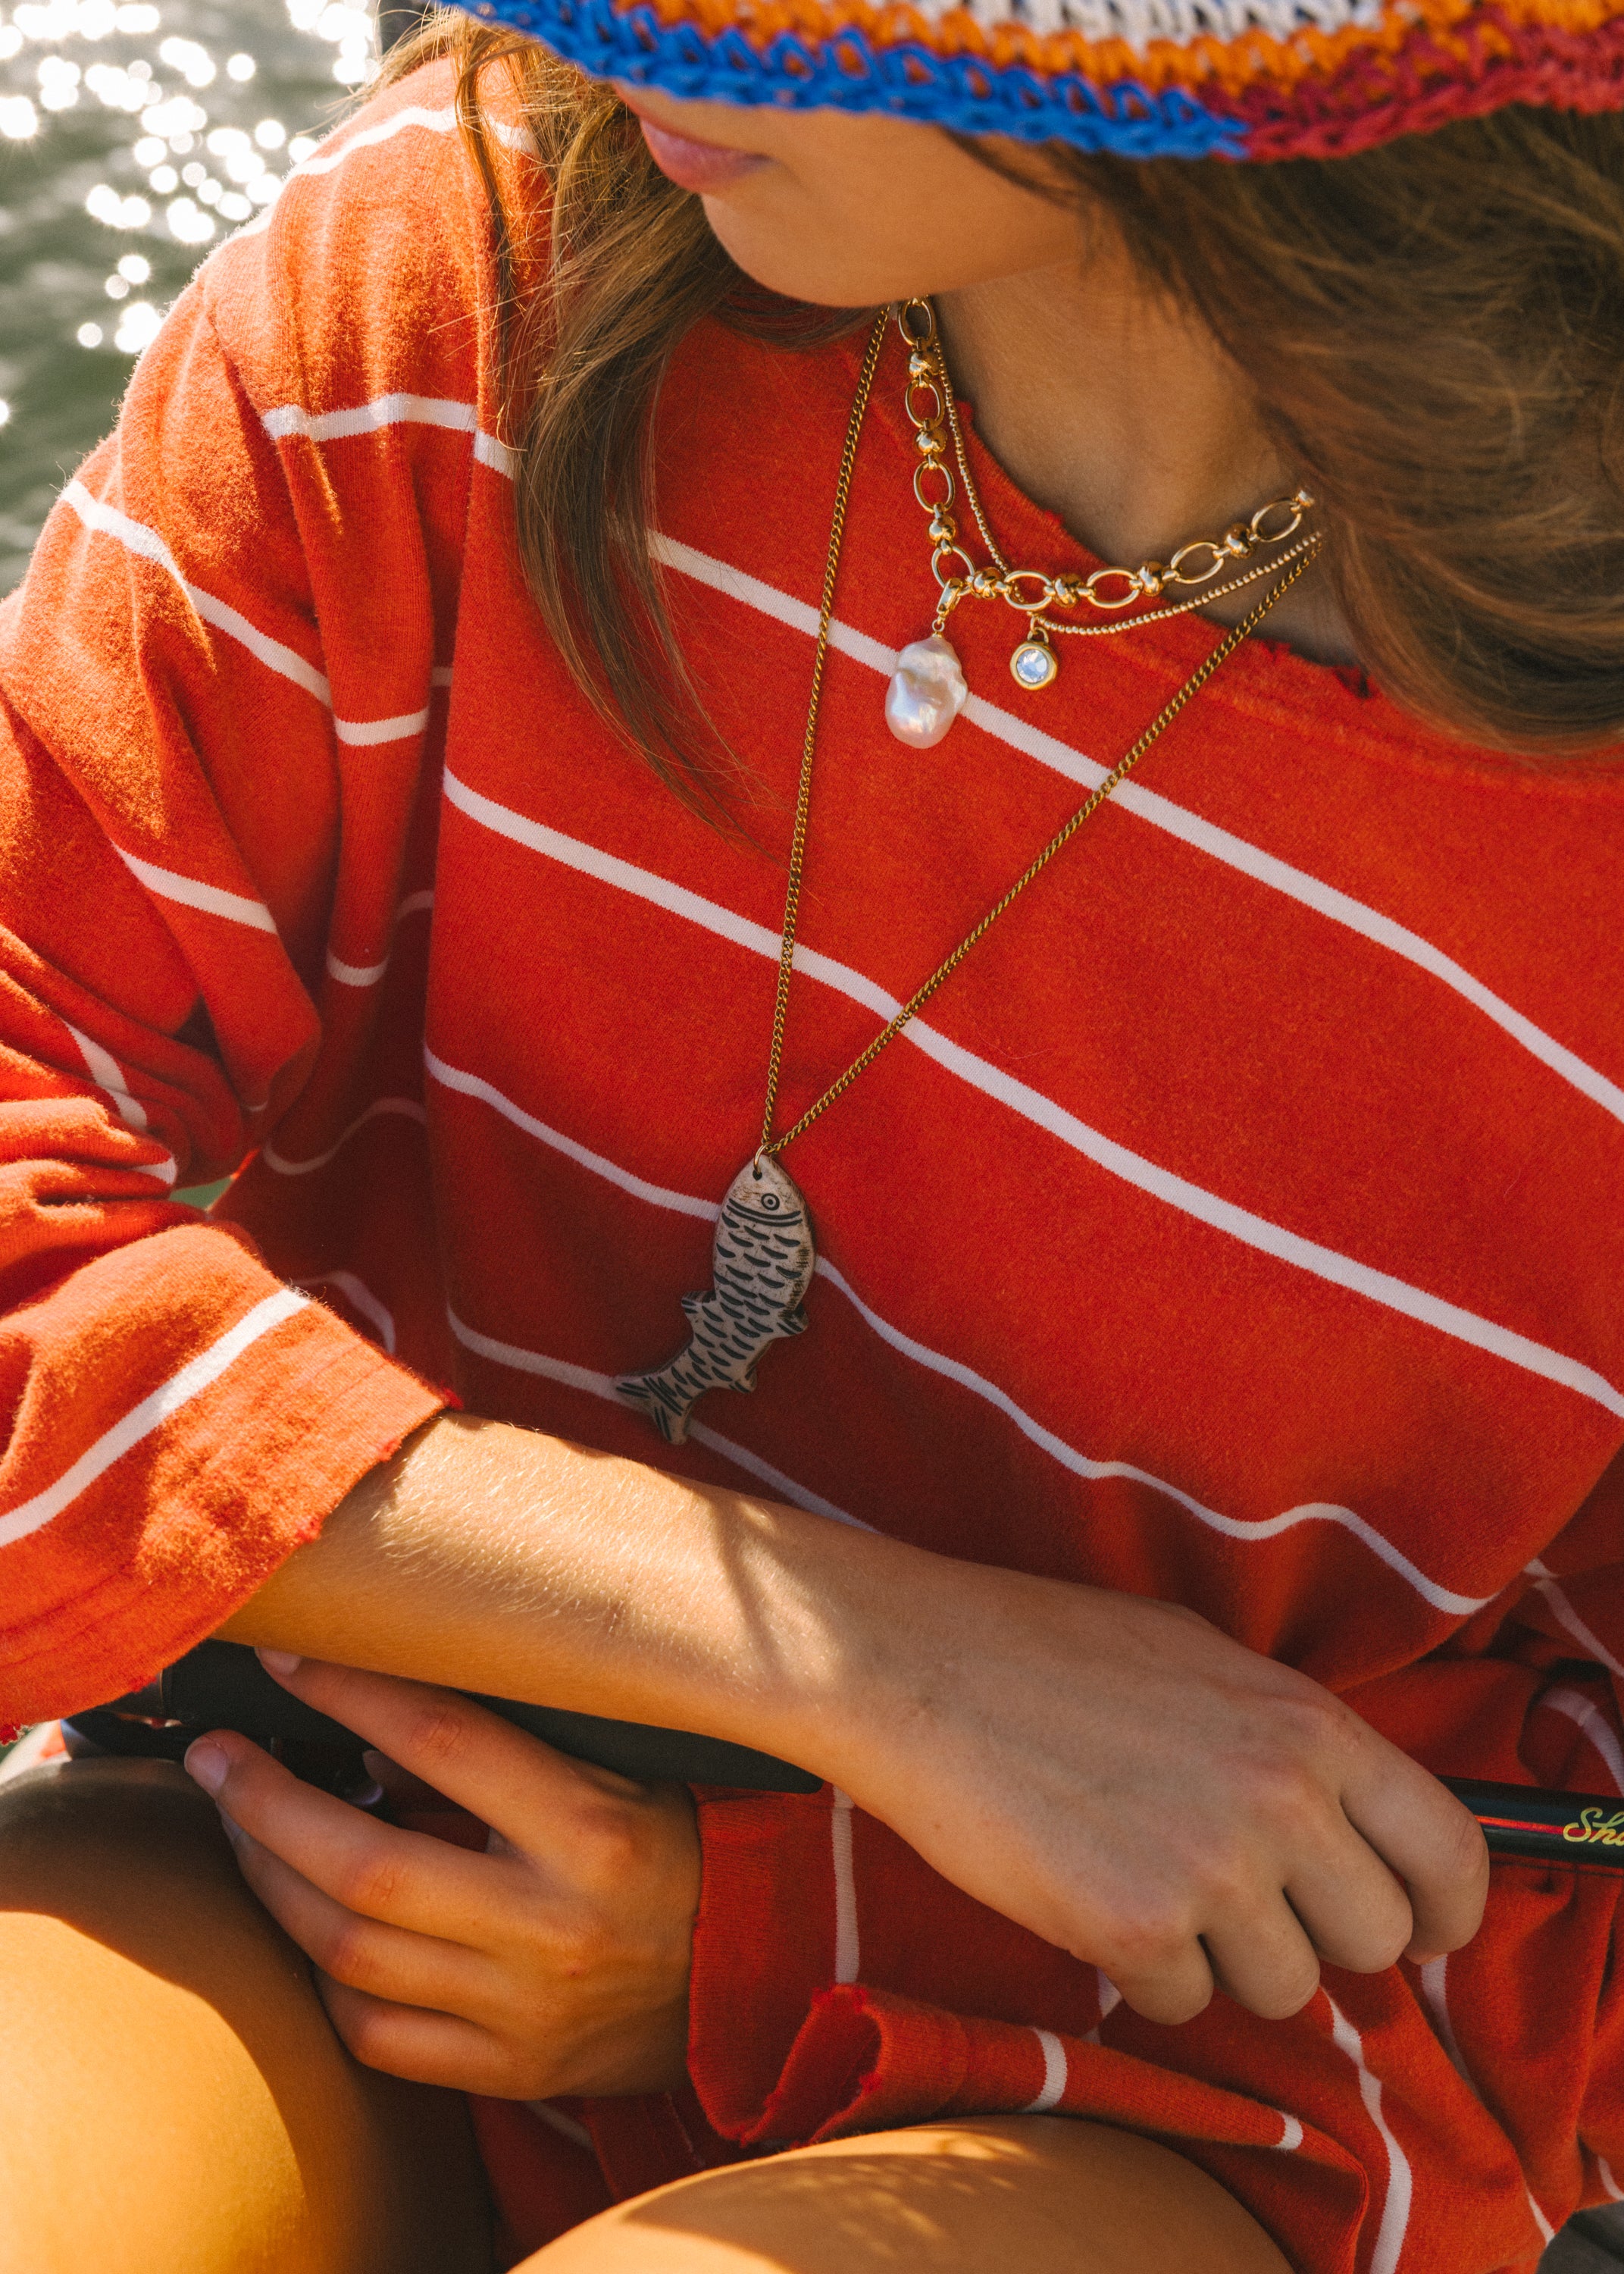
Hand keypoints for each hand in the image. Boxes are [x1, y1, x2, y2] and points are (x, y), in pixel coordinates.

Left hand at [182, 1656, 699, 2096]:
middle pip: (366, 1865)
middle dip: (267, 1803)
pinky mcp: (507, 2070)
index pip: (446, 1741)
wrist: (749, 1979)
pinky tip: (303, 1926)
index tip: (289, 1660)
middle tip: (217, 1759)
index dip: (352, 1693)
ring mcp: (524, 2010)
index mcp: (593, 1829)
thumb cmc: (672, 1847)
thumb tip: (368, 1727)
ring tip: (240, 1829)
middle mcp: (554, 1924)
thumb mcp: (616, 1772)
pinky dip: (321, 1978)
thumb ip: (505, 1750)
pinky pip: (376, 2035)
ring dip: (272, 1882)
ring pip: (350, 1954)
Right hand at [820, 1567, 1489, 2028]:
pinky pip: (1183, 2005)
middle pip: (1376, 1940)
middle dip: (1317, 1937)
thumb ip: (1288, 1738)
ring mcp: (1212, 1871)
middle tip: (1245, 1904)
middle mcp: (1282, 1801)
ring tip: (1147, 1881)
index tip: (1420, 1929)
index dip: (1447, 1910)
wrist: (917, 1664)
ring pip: (1283, 1988)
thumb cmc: (1047, 1648)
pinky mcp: (1133, 1930)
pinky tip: (1091, 1897)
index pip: (1451, 1851)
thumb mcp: (1203, 1657)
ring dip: (1223, 1959)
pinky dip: (1143, 1974)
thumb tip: (1346, 1818)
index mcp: (1310, 1725)